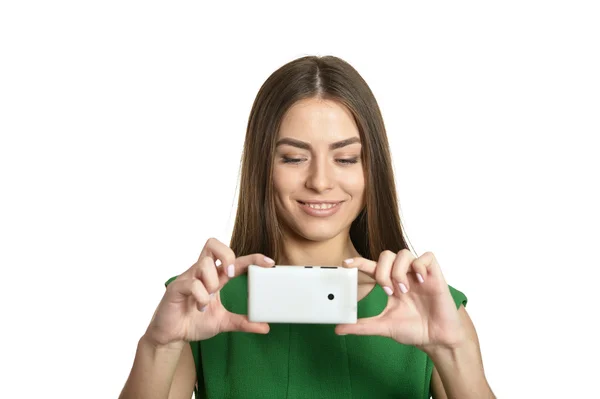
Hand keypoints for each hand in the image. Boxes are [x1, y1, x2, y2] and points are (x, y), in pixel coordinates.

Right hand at [144, 238, 274, 347]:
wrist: (171, 335)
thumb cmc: (194, 322)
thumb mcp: (223, 322)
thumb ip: (243, 322)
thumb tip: (265, 326)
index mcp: (214, 277)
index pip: (234, 259)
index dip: (252, 258)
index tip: (269, 263)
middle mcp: (201, 273)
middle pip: (213, 244)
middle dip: (227, 255)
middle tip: (231, 274)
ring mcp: (187, 278)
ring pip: (203, 263)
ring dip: (212, 281)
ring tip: (210, 298)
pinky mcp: (176, 288)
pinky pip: (191, 283)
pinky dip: (201, 296)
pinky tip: (200, 307)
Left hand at [336, 250, 465, 351]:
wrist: (437, 339)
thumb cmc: (414, 329)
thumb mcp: (384, 326)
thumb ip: (362, 326)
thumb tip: (338, 329)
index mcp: (390, 284)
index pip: (372, 266)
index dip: (359, 262)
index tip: (345, 263)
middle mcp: (403, 275)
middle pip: (387, 255)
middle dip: (383, 271)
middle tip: (387, 290)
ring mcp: (418, 274)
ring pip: (404, 253)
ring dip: (399, 271)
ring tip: (403, 290)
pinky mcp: (435, 275)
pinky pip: (427, 256)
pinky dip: (420, 266)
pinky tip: (421, 281)